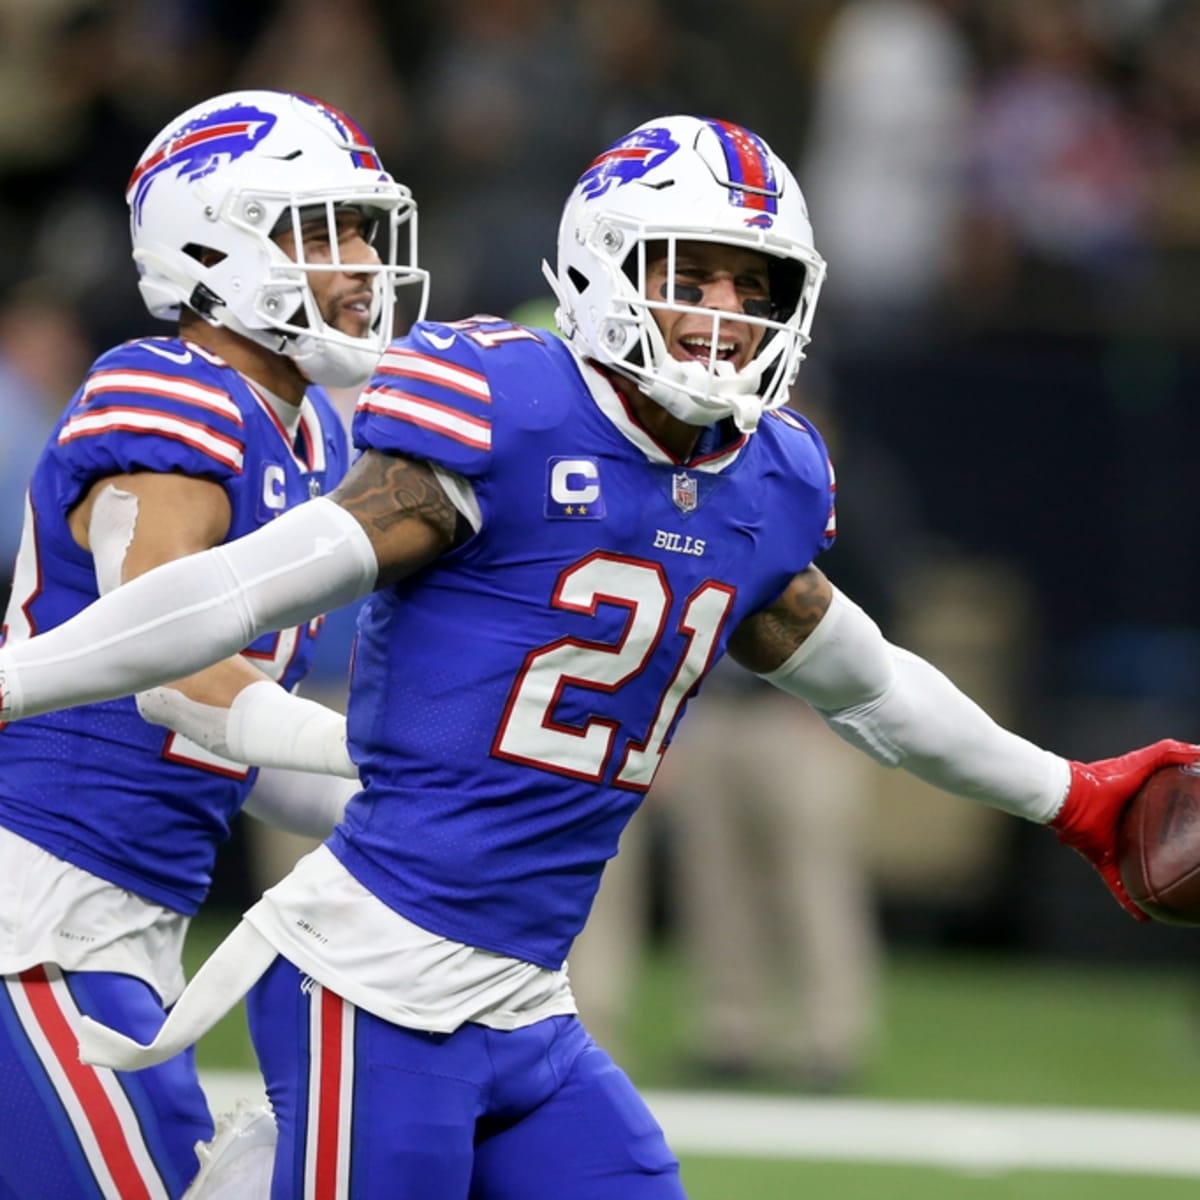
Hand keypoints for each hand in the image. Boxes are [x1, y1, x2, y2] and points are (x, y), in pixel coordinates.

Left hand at [1051, 739, 1199, 918]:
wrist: (1066, 797)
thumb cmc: (1103, 777)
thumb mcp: (1143, 761)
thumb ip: (1171, 754)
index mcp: (1140, 803)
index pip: (1168, 814)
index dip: (1185, 821)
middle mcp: (1127, 825)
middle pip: (1154, 844)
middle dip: (1171, 856)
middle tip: (1193, 870)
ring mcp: (1114, 843)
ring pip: (1137, 868)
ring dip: (1152, 883)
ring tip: (1172, 899)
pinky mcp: (1101, 857)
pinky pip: (1117, 884)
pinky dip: (1129, 900)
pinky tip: (1143, 917)